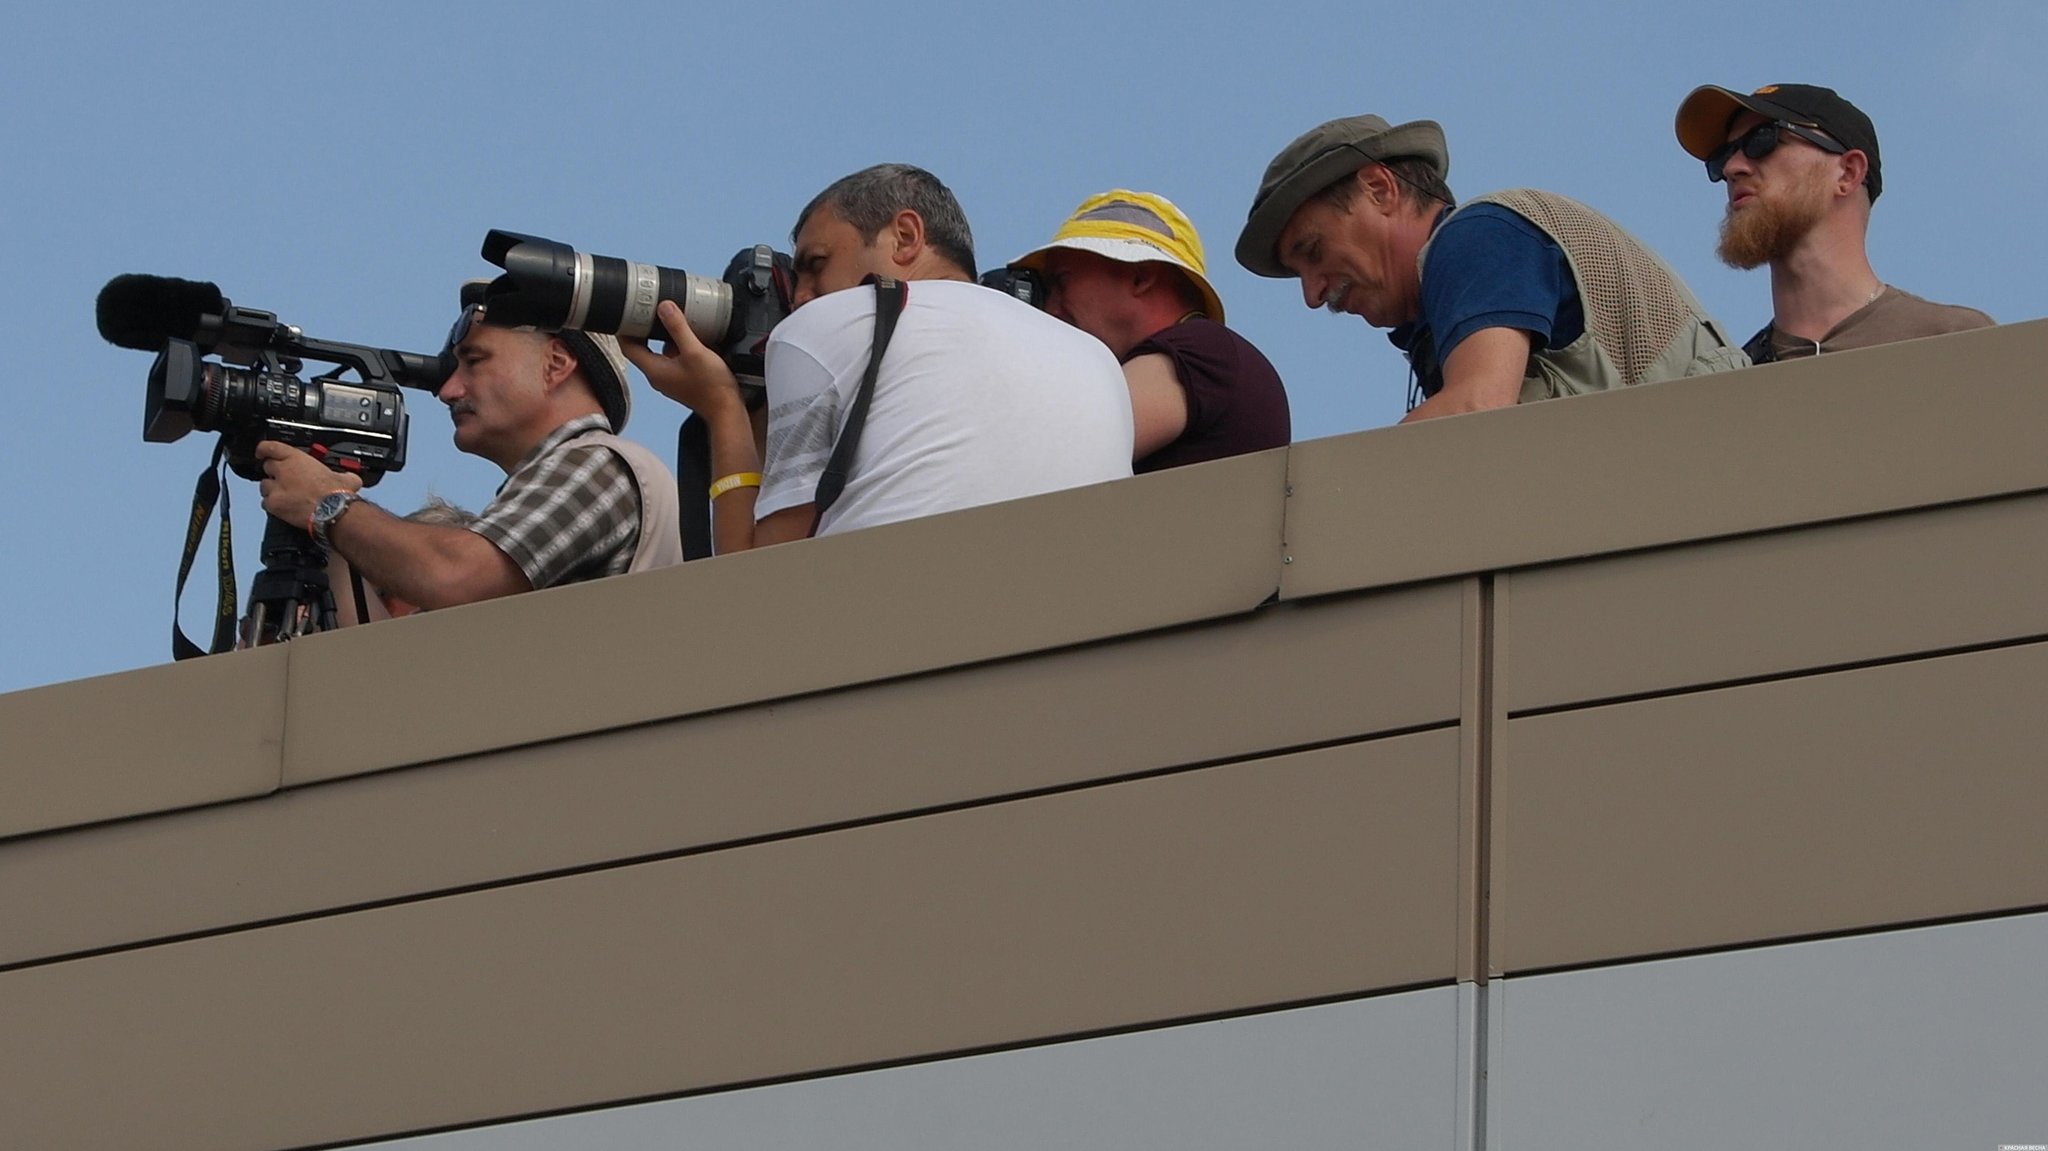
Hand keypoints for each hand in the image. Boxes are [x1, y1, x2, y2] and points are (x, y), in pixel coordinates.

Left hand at [257, 441, 363, 531]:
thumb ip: (343, 474)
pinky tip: (283, 507)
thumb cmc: (337, 494)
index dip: (264, 449)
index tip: (262, 452)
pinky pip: (265, 503)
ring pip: (264, 486)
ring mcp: (277, 488)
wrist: (334, 512)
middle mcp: (284, 471)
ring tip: (284, 496)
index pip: (271, 447)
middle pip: (267, 467)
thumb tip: (350, 478)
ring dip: (272, 489)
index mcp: (297, 459)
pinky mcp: (274, 504)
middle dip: (274, 472)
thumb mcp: (345, 477)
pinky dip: (272, 505)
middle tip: (284, 479)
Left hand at [619, 299, 745, 416]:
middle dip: (643, 330)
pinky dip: (676, 347)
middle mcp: (658, 376)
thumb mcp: (695, 351)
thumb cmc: (711, 387)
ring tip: (671, 319)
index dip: (623, 329)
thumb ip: (678, 328)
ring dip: (662, 338)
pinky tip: (690, 338)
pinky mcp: (681, 379)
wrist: (727, 409)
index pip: (628, 347)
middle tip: (647, 311)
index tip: (625, 313)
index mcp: (654, 370)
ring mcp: (670, 379)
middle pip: (642, 349)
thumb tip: (664, 308)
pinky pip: (672, 359)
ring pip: (659, 353)